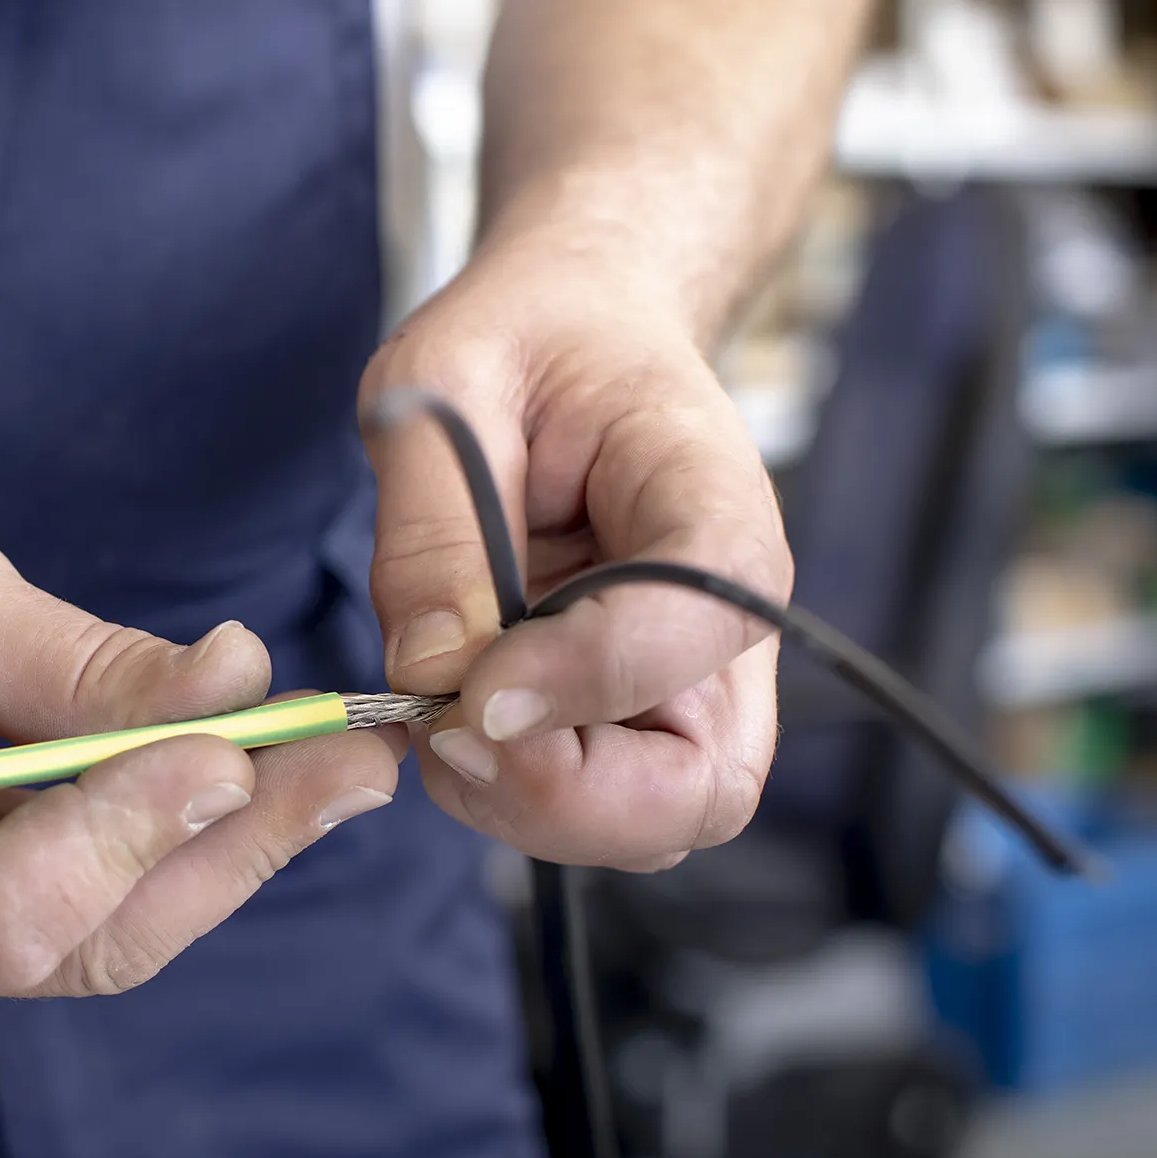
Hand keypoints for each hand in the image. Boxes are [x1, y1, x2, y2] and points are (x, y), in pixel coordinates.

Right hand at [0, 498, 399, 1000]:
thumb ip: (78, 662)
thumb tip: (239, 688)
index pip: (8, 906)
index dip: (130, 834)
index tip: (238, 747)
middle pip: (87, 939)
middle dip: (231, 846)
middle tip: (357, 760)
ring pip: (112, 936)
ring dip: (234, 850)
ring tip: (344, 766)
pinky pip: (98, 912)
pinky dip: (185, 846)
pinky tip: (264, 781)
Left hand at [358, 236, 790, 870]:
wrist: (582, 332)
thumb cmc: (530, 340)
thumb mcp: (446, 384)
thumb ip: (434, 524)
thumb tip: (429, 670)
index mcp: (715, 509)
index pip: (692, 628)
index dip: (581, 678)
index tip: (468, 687)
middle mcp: (727, 624)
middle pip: (700, 790)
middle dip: (562, 796)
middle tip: (446, 734)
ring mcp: (687, 686)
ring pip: (647, 825)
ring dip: (526, 807)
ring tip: (438, 716)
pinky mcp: (631, 719)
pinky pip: (591, 810)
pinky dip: (510, 798)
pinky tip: (450, 719)